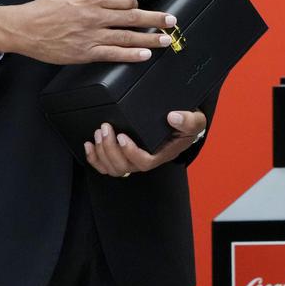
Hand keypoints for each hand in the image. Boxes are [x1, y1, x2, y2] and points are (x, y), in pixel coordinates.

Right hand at [0, 0, 175, 63]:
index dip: (136, 3)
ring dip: (150, 39)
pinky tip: (144, 55)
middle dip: (155, 19)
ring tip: (165, 40)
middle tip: (171, 21)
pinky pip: (113, 54)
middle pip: (132, 16)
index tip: (141, 7)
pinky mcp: (85, 53)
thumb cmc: (45, 10)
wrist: (23, 28)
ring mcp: (91, 36)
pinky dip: (131, 54)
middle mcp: (94, 16)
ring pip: (127, 36)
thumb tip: (116, 0)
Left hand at [84, 110, 206, 175]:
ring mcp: (134, 160)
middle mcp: (146, 160)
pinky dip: (95, 158)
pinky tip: (89, 145)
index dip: (130, 153)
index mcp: (162, 154)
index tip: (122, 137)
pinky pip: (107, 166)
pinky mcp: (125, 155)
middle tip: (105, 129)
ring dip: (102, 152)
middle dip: (110, 149)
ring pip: (113, 168)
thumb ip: (188, 120)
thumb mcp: (195, 121)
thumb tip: (173, 117)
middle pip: (124, 167)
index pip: (144, 162)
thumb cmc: (187, 125)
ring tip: (99, 133)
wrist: (183, 125)